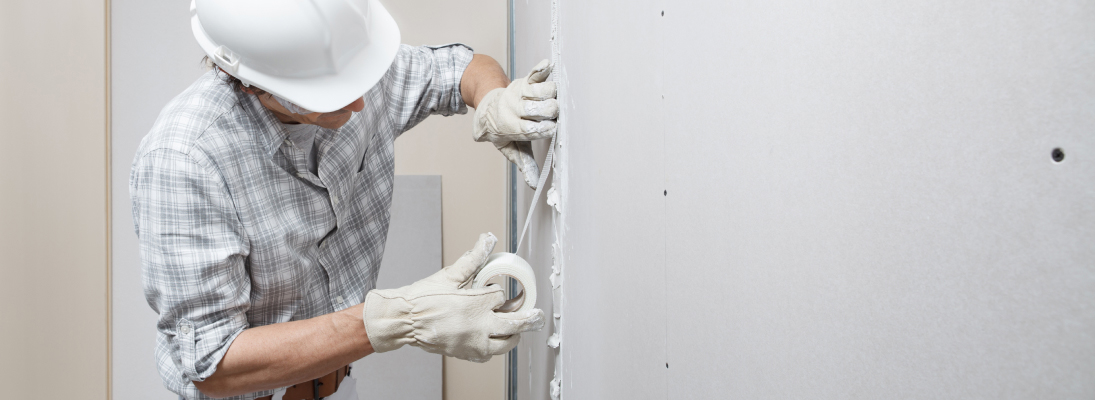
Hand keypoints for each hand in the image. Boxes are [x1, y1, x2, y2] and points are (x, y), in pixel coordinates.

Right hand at [362, 233, 544, 361]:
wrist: (404, 320)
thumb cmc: (424, 298)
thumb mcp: (450, 275)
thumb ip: (473, 258)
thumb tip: (488, 239)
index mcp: (476, 305)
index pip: (501, 296)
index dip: (499, 292)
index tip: (494, 290)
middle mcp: (478, 327)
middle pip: (515, 324)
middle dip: (528, 319)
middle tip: (536, 315)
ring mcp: (473, 343)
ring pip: (505, 344)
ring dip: (513, 335)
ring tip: (515, 328)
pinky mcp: (465, 353)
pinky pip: (488, 355)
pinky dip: (493, 348)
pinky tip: (491, 339)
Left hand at [473, 59, 558, 188]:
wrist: (486, 105)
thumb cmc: (502, 130)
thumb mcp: (510, 148)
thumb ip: (524, 163)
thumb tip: (535, 183)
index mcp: (511, 127)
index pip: (530, 128)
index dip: (544, 128)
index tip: (552, 129)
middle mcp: (515, 108)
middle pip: (541, 108)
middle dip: (551, 112)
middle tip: (553, 116)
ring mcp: (520, 93)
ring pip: (544, 90)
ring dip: (551, 95)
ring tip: (551, 101)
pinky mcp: (525, 81)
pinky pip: (535, 74)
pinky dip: (542, 69)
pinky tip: (548, 66)